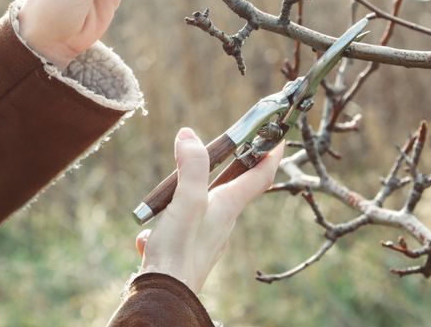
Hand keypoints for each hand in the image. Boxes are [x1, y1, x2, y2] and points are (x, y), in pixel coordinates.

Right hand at [134, 128, 284, 293]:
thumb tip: (189, 135)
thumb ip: (192, 167)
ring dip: (186, 196)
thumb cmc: (179, 250)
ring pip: (201, 207)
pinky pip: (179, 229)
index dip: (271, 153)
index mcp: (228, 206)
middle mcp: (223, 222)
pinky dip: (165, 226)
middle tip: (224, 147)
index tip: (280, 135)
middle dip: (230, 166)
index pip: (261, 175)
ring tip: (165, 200)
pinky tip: (150, 237)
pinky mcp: (189, 250)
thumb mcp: (186, 201)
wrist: (164, 296)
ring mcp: (207, 238)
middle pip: (234, 188)